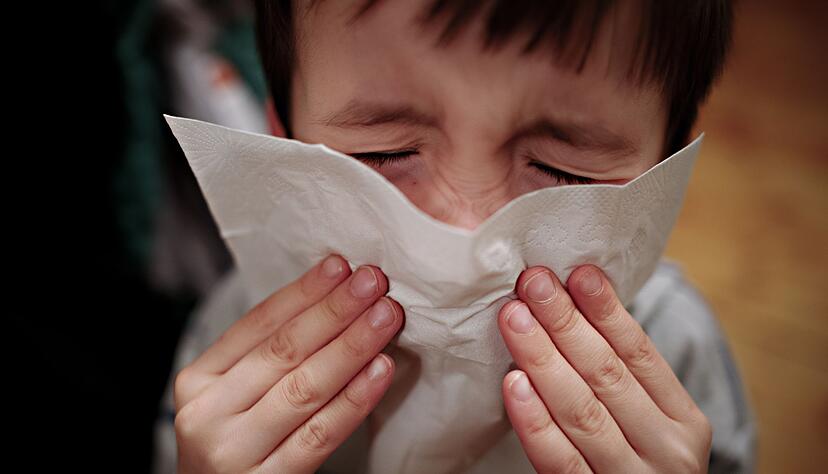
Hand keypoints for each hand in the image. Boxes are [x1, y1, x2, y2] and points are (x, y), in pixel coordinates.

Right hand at [173, 255, 403, 473]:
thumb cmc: (238, 447)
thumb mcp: (234, 398)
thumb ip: (268, 359)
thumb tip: (333, 299)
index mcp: (198, 380)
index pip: (256, 324)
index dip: (303, 292)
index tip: (340, 266)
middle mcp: (207, 413)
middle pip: (282, 350)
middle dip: (334, 310)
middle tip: (373, 282)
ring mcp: (232, 452)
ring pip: (304, 388)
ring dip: (352, 346)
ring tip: (385, 318)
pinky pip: (319, 435)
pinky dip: (354, 400)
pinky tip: (380, 371)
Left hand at [497, 265, 711, 472]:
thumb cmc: (640, 462)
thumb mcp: (649, 422)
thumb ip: (622, 377)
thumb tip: (575, 302)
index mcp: (683, 420)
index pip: (641, 354)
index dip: (607, 310)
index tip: (578, 272)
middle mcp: (666, 450)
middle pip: (607, 375)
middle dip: (565, 323)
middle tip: (532, 282)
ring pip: (582, 412)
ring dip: (544, 358)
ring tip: (515, 317)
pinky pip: (559, 461)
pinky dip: (535, 421)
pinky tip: (514, 384)